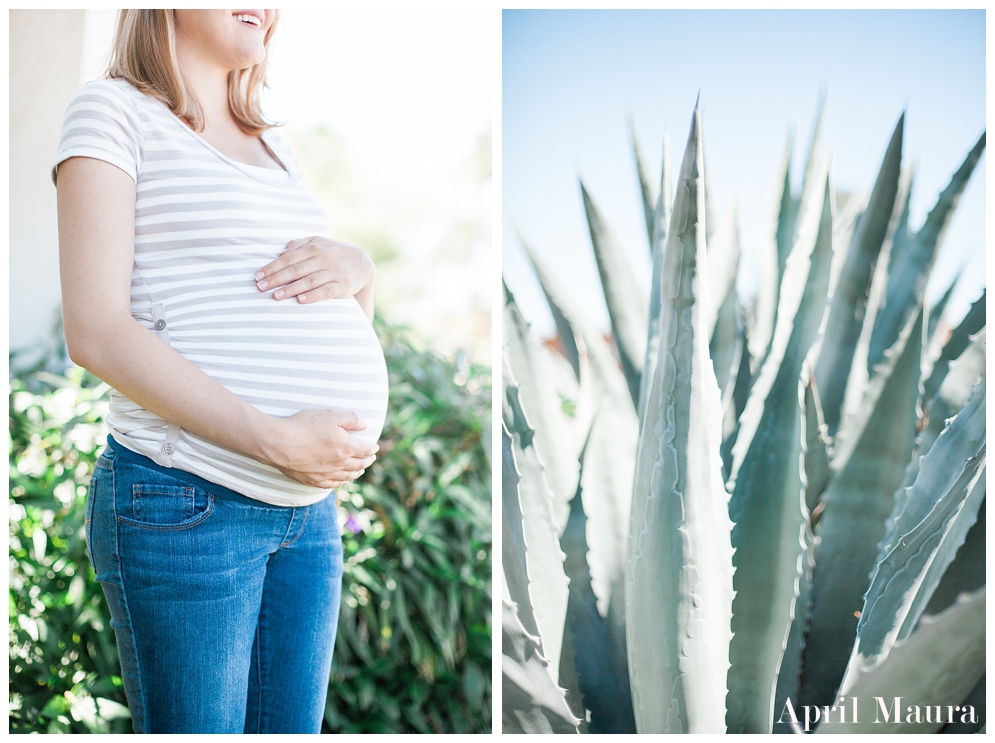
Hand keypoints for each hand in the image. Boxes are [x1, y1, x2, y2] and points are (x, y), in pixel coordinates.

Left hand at [254, 236, 374, 305]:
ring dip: (291, 289)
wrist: (363, 264)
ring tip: (276, 296)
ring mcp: (334, 273)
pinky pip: (326, 291)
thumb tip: (282, 251)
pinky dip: (313, 296)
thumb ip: (300, 244)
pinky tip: (301, 300)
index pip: (288, 259)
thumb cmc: (335, 253)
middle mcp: (323, 259)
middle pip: (296, 270)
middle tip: (261, 287)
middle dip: (276, 279)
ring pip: (309, 281)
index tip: (257, 277)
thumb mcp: (320, 242)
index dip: (272, 267)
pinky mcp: (342, 286)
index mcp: (314, 248)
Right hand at [261, 409, 378, 488]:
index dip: (372, 449)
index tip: (375, 447)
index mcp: (347, 447)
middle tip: (370, 459)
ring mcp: (326, 474)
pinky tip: (342, 481)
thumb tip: (365, 425)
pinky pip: (332, 485)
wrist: (279, 444)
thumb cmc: (304, 426)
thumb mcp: (330, 415)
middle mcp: (340, 463)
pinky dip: (341, 482)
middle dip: (367, 461)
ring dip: (356, 473)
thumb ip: (351, 419)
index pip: (365, 450)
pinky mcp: (313, 480)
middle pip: (359, 464)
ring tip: (360, 471)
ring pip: (347, 476)